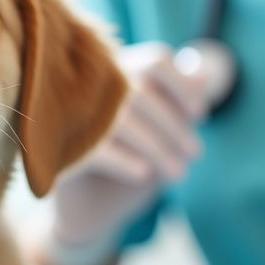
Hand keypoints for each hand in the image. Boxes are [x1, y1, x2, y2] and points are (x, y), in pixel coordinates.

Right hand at [47, 42, 208, 264]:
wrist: (85, 203)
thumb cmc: (127, 154)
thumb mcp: (155, 125)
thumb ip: (175, 97)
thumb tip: (203, 78)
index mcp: (114, 70)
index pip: (155, 62)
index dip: (183, 87)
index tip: (200, 115)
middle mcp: (89, 85)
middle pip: (143, 93)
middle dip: (175, 127)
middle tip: (195, 153)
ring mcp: (71, 114)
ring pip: (123, 122)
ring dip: (158, 148)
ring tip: (178, 172)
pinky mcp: (61, 147)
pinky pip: (98, 150)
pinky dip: (125, 161)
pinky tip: (143, 174)